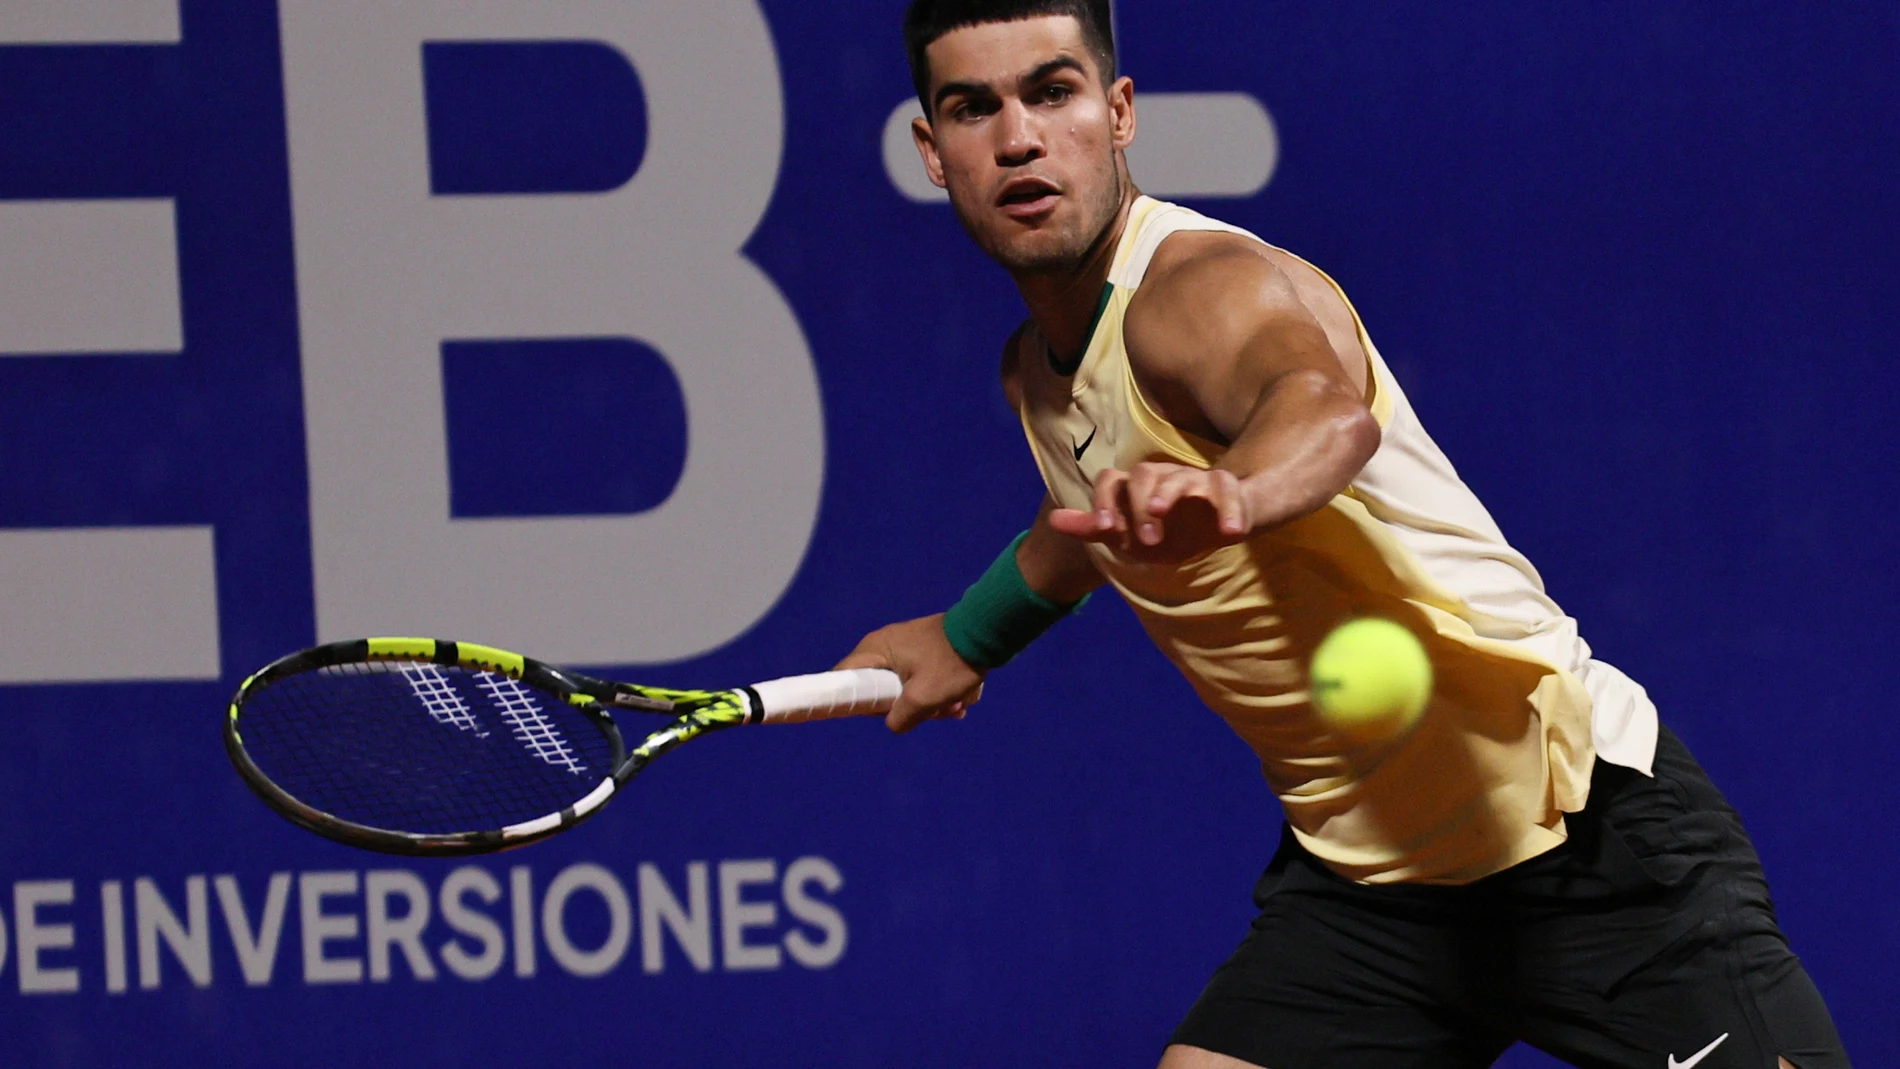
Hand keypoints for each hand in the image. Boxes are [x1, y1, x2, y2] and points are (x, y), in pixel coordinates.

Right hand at [834, 614, 984, 733]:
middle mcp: (886, 645)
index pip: (843, 678)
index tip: (874, 715)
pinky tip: (962, 699)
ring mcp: (907, 646)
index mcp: (876, 649)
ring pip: (906, 687)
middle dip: (907, 707)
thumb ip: (900, 718)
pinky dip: (939, 691)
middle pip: (880, 688)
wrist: (987, 632)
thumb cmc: (950, 664)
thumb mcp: (922, 698)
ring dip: (931, 703)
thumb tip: (894, 724)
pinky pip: (924, 678)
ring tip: (956, 705)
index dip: (851, 701)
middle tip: (930, 712)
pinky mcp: (925, 648)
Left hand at [1047, 461, 1250, 562]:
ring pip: (1182, 476)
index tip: (1106, 528)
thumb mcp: (1130, 535)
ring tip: (1162, 514)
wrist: (1218, 524)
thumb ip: (1094, 528)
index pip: (1110, 481)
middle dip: (1140, 506)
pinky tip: (1230, 535)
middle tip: (1147, 540)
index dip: (1103, 502)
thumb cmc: (1170, 528)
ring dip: (1170, 495)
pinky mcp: (1226, 488)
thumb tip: (1053, 519)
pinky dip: (1230, 510)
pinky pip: (1228, 489)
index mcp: (1135, 487)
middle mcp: (1162, 477)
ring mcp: (1194, 479)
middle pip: (1143, 475)